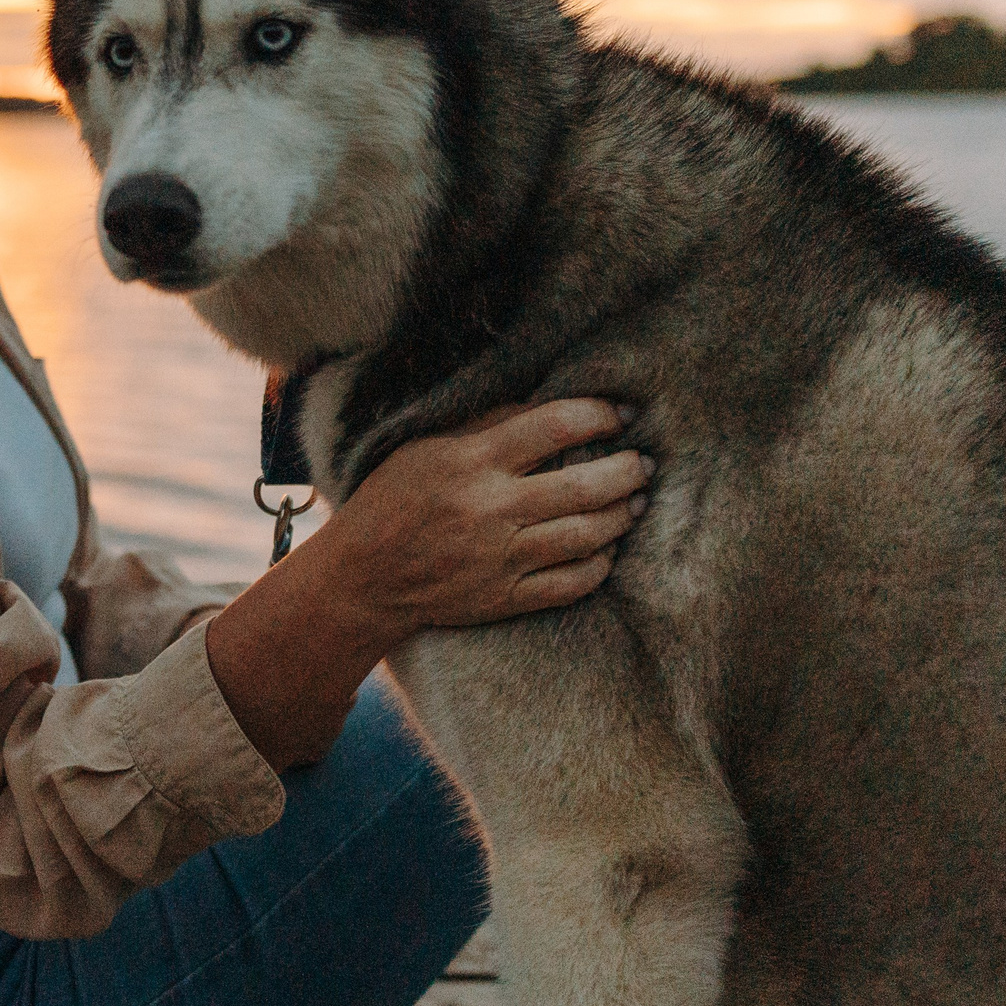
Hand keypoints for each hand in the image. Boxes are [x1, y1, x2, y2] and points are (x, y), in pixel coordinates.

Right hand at [325, 398, 649, 632]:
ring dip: (622, 515)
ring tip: (636, 500)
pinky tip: (607, 549)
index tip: (620, 412)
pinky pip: (570, 584)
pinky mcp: (504, 599)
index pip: (554, 426)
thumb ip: (487, 425)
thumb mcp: (427, 446)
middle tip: (643, 461)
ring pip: (586, 535)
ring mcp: (500, 559)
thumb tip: (549, 405)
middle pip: (583, 484)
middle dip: (626, 469)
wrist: (362, 577)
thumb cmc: (392, 499)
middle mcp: (491, 509)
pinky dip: (599, 565)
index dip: (598, 415)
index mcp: (472, 462)